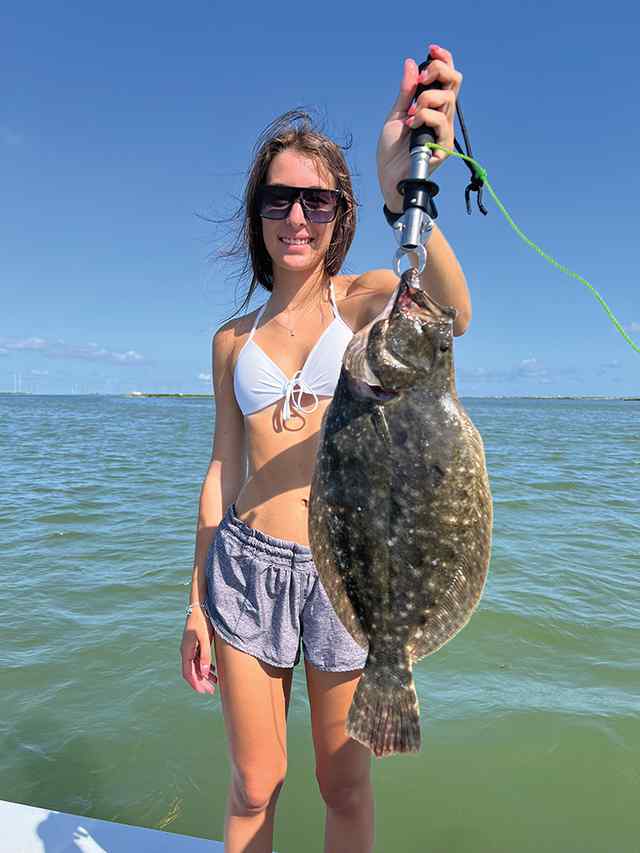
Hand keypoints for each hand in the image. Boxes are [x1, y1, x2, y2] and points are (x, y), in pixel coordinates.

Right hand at [181, 610, 216, 693]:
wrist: (200, 605)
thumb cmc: (202, 620)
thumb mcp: (206, 638)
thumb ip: (205, 656)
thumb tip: (204, 674)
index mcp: (186, 651)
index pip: (188, 673)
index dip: (195, 684)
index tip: (204, 692)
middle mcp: (186, 651)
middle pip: (191, 672)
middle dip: (201, 683)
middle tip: (211, 691)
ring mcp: (190, 648)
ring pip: (195, 667)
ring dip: (204, 676)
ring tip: (215, 683)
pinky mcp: (195, 644)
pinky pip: (198, 660)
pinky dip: (205, 667)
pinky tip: (214, 671)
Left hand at [376, 44, 462, 211]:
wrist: (388, 177)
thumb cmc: (391, 151)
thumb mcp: (396, 116)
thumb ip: (406, 92)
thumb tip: (411, 63)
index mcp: (433, 108)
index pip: (447, 78)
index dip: (443, 60)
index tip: (431, 49)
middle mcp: (443, 118)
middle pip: (454, 82)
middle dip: (438, 72)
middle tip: (421, 80)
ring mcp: (445, 132)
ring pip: (447, 99)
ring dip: (425, 101)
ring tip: (410, 116)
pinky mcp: (444, 147)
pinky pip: (440, 122)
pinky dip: (424, 118)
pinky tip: (411, 126)